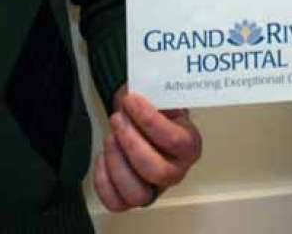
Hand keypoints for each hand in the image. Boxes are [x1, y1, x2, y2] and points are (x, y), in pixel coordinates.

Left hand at [93, 87, 202, 211]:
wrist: (141, 118)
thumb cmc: (153, 107)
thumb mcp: (158, 93)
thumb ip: (153, 91)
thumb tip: (137, 90)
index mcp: (189, 145)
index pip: (174, 140)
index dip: (150, 120)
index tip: (131, 100)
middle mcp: (176, 171)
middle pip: (157, 171)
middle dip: (131, 143)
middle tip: (117, 119)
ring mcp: (154, 188)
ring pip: (137, 194)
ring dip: (117, 163)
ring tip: (110, 137)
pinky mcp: (131, 197)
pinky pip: (116, 202)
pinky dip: (103, 181)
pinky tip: (102, 157)